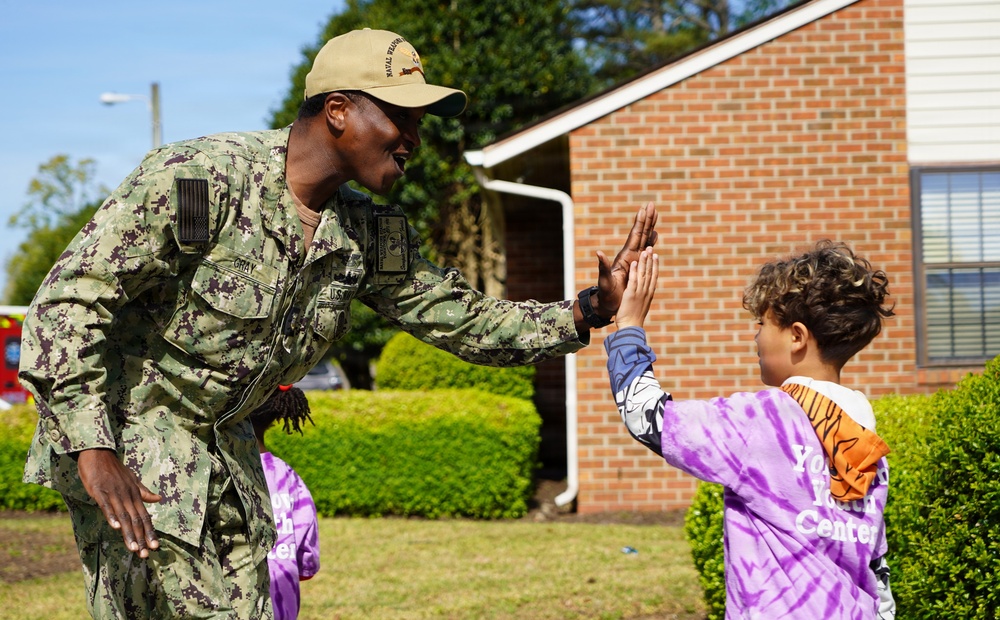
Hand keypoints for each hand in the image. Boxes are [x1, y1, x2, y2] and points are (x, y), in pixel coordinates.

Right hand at [77, 448, 161, 557]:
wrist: (99, 453)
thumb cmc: (114, 469)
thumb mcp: (132, 479)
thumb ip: (144, 491)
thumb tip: (160, 498)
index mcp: (135, 494)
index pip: (145, 516)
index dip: (150, 532)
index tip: (155, 547)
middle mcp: (127, 496)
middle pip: (136, 520)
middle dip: (142, 538)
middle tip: (146, 555)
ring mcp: (114, 494)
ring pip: (124, 516)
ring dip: (129, 533)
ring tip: (134, 548)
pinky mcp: (100, 491)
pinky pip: (107, 506)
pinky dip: (112, 516)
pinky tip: (116, 527)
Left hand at [594, 202, 657, 317]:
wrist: (608, 303)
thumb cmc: (606, 293)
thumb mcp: (604, 280)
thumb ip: (602, 266)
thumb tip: (598, 252)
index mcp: (625, 257)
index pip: (635, 236)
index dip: (640, 223)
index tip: (644, 209)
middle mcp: (630, 255)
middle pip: (641, 233)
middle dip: (647, 219)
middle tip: (652, 204)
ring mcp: (634, 260)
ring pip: (644, 239)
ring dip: (650, 227)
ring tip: (655, 214)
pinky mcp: (638, 266)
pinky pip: (646, 250)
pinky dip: (652, 241)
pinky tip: (655, 236)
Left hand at [615, 247, 657, 328]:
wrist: (631, 328)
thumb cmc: (634, 319)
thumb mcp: (641, 306)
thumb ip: (643, 298)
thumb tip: (645, 294)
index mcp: (649, 294)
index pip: (654, 277)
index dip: (655, 266)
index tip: (656, 256)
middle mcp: (646, 292)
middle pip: (650, 273)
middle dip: (651, 260)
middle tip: (651, 248)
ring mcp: (639, 293)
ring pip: (643, 274)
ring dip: (644, 262)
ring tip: (645, 251)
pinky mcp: (631, 295)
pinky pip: (633, 280)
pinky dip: (634, 271)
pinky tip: (634, 262)